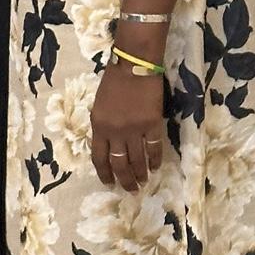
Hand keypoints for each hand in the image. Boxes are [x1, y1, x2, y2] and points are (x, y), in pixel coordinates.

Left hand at [91, 67, 166, 192]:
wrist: (134, 65)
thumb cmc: (114, 80)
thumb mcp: (99, 105)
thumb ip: (102, 125)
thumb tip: (108, 144)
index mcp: (99, 126)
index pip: (99, 157)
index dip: (104, 173)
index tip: (109, 183)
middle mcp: (115, 132)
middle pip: (119, 163)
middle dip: (124, 179)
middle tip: (130, 189)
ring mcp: (135, 130)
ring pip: (137, 160)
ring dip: (140, 174)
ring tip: (143, 182)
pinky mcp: (152, 125)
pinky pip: (154, 148)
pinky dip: (155, 160)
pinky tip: (156, 167)